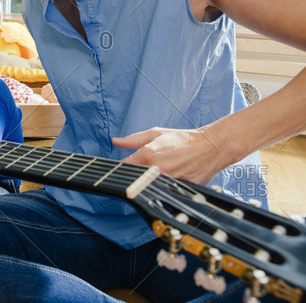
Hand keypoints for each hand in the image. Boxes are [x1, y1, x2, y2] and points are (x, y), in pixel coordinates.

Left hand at [112, 127, 227, 184]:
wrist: (211, 147)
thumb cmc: (183, 139)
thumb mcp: (155, 133)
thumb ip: (133, 139)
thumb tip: (115, 141)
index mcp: (148, 154)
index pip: (123, 166)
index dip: (118, 169)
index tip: (117, 169)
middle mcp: (156, 170)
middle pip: (134, 179)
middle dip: (134, 176)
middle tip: (141, 171)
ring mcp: (167, 182)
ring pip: (149, 188)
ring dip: (148, 183)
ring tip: (161, 173)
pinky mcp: (178, 190)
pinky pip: (164, 192)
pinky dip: (162, 188)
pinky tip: (168, 180)